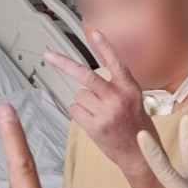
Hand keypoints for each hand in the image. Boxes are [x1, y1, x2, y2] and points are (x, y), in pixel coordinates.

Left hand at [45, 30, 156, 172]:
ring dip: (84, 102)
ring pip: (79, 95)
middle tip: (48, 55)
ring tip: (99, 113)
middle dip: (64, 64)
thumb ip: (116, 86)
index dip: (105, 47)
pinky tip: (93, 121)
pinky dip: (80, 114)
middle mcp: (118, 98)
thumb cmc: (135, 125)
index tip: (95, 32)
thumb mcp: (134, 100)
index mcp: (130, 88)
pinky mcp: (95, 126)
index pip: (116, 63)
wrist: (139, 155)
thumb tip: (89, 79)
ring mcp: (106, 113)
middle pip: (86, 76)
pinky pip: (75, 110)